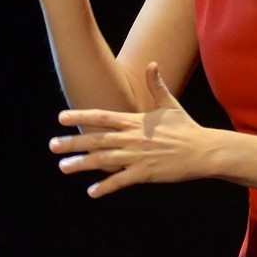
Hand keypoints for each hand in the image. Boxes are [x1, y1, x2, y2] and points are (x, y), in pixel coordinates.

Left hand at [49, 64, 208, 197]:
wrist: (204, 151)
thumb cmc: (186, 128)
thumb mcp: (169, 105)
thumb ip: (156, 86)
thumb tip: (152, 64)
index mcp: (135, 121)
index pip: (102, 117)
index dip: (80, 116)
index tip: (61, 117)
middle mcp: (133, 138)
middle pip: (97, 140)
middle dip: (73, 143)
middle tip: (52, 146)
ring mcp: (138, 156)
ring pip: (104, 160)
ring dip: (82, 164)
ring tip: (63, 167)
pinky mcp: (146, 173)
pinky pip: (122, 180)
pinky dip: (106, 187)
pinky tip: (91, 192)